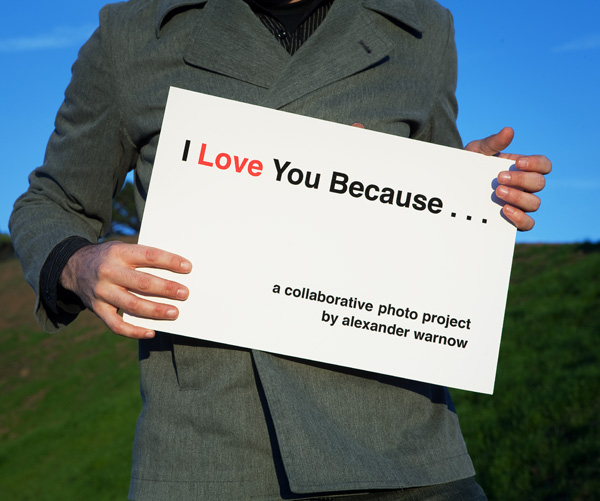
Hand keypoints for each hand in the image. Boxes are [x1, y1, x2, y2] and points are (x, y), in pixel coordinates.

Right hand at [60, 241, 191, 338]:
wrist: (73, 266)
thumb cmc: (110, 258)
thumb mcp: (122, 249)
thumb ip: (143, 259)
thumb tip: (177, 272)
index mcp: (118, 252)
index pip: (149, 255)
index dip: (170, 261)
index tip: (188, 268)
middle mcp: (108, 271)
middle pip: (142, 282)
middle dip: (166, 289)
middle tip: (185, 293)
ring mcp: (101, 292)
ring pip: (132, 305)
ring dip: (155, 311)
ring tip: (174, 313)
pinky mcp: (97, 309)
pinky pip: (116, 325)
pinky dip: (134, 332)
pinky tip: (151, 332)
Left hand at [465, 127, 550, 230]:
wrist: (454, 184)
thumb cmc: (470, 164)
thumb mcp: (477, 151)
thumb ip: (493, 142)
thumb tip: (509, 131)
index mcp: (523, 169)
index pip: (544, 166)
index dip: (536, 164)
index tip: (518, 163)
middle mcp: (525, 187)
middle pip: (539, 184)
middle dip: (521, 180)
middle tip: (499, 178)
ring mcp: (520, 204)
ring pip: (534, 204)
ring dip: (518, 197)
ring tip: (498, 191)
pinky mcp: (512, 220)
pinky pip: (527, 224)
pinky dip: (520, 218)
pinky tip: (505, 210)